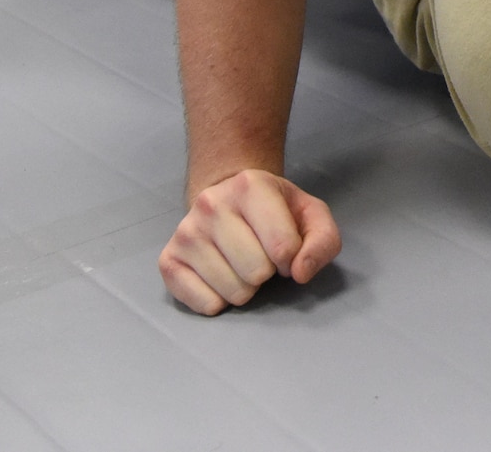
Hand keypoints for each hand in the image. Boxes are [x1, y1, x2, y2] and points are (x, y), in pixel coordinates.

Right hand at [159, 168, 341, 314]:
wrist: (230, 198)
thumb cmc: (275, 211)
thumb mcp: (311, 215)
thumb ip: (322, 241)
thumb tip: (300, 272)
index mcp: (250, 185)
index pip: (284, 249)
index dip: (293, 258)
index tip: (286, 248)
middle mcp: (211, 204)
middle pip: (256, 273)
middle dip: (267, 271)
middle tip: (260, 254)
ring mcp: (186, 232)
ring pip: (233, 292)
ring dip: (245, 287)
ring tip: (241, 262)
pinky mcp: (168, 259)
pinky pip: (205, 305)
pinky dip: (220, 300)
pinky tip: (220, 275)